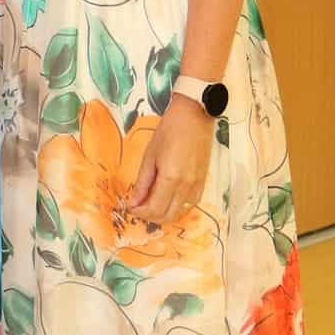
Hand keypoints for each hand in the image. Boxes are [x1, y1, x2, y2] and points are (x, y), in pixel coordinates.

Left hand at [130, 98, 214, 223]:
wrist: (193, 117)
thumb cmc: (170, 131)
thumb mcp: (150, 157)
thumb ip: (142, 183)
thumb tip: (133, 202)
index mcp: (171, 179)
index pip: (154, 209)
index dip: (140, 213)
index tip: (131, 207)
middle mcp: (186, 186)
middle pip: (167, 216)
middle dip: (150, 216)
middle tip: (139, 207)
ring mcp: (197, 185)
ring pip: (180, 213)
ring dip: (164, 213)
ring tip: (152, 202)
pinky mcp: (203, 182)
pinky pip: (190, 204)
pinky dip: (177, 206)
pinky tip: (168, 198)